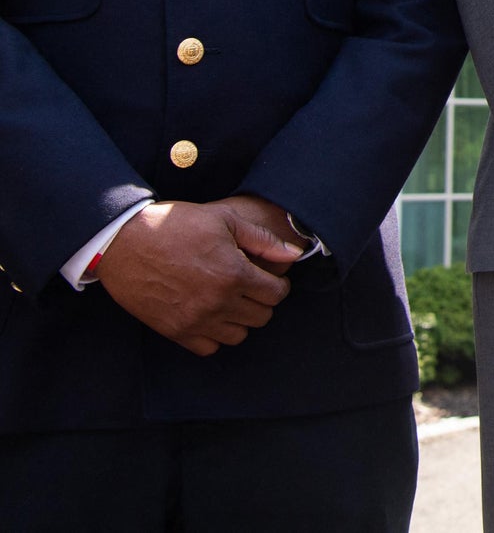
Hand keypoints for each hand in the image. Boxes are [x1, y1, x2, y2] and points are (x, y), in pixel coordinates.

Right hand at [95, 201, 301, 355]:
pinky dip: (214, 335)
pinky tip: (210, 315)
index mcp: (234, 274)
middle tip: (250, 287)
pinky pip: (209, 348)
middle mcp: (218, 302)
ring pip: (239, 335)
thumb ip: (264, 240)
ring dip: (240, 319)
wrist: (124, 242)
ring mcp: (196, 320)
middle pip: (262, 316)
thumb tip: (295, 254)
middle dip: (261, 301)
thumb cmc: (176, 226)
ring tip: (231, 301)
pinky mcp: (174, 331)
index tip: (269, 278)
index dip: (278, 284)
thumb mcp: (225, 220)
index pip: (277, 294)